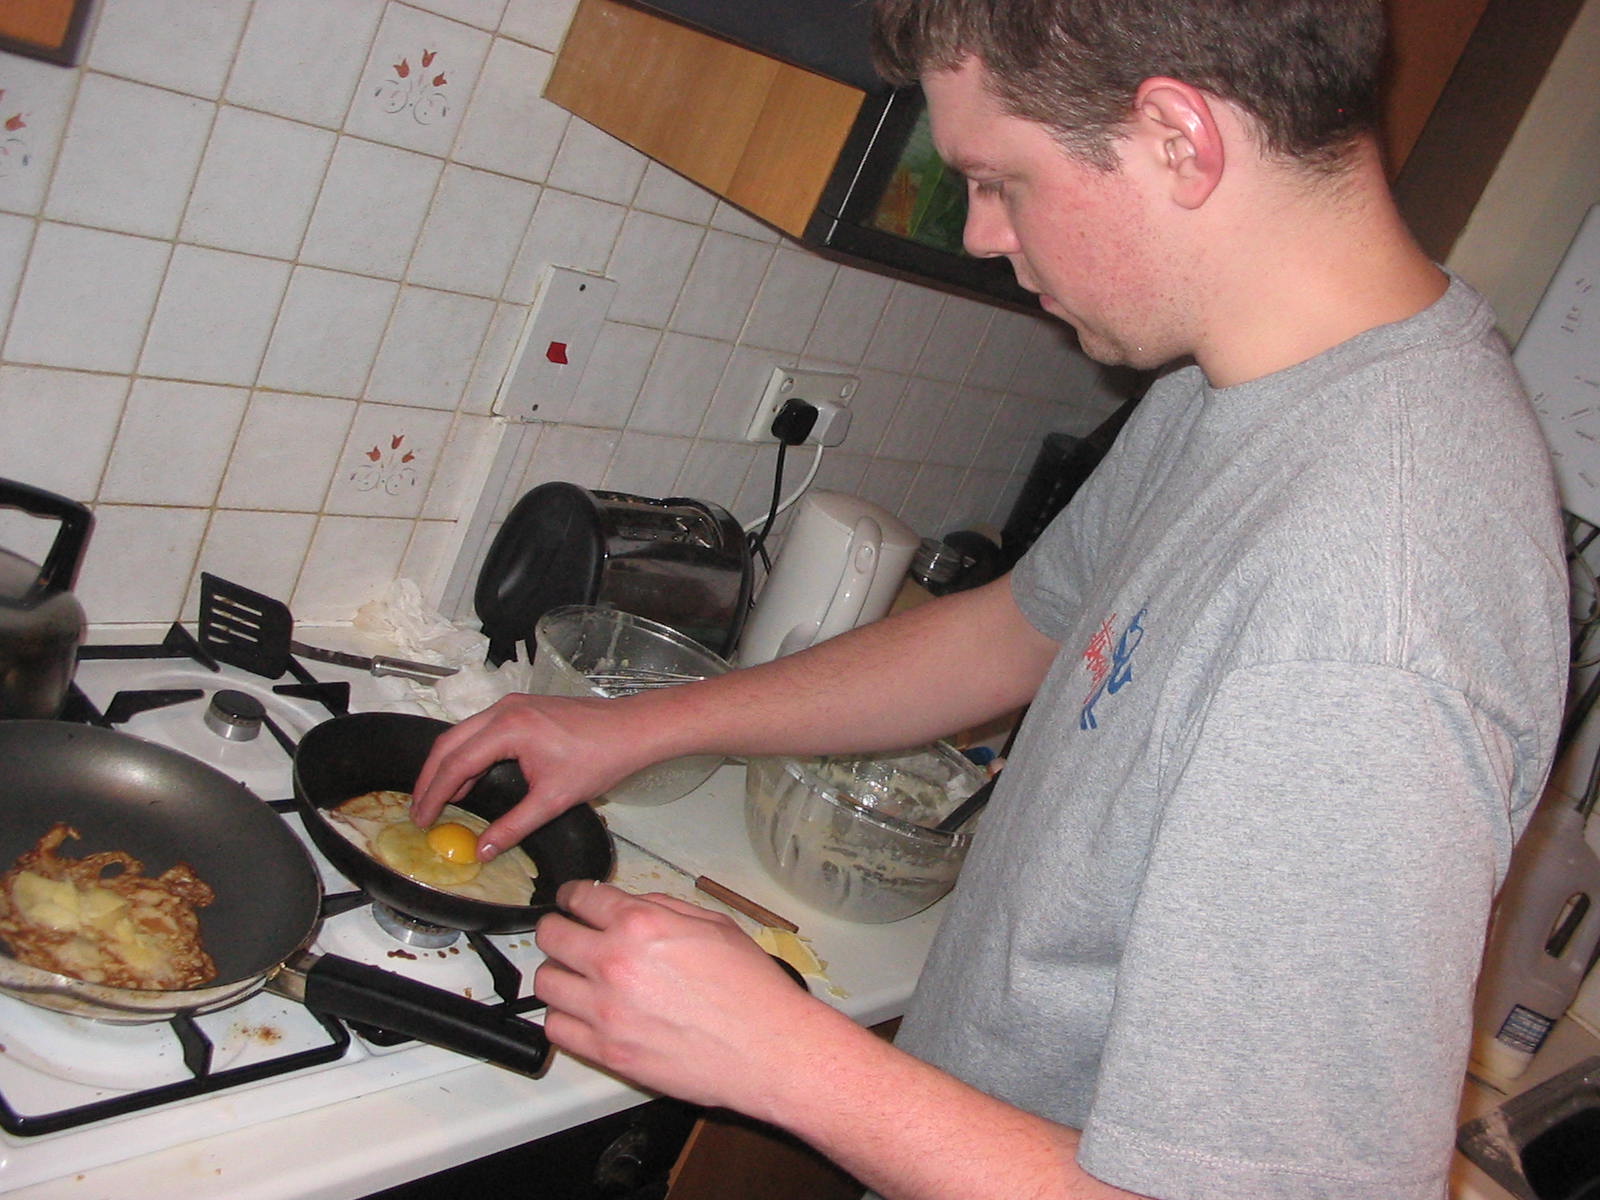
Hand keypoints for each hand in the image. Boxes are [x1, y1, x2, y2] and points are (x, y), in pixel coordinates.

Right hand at [411, 693, 656, 858]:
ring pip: (463, 734)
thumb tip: (482, 850)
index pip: (456, 763)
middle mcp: (504, 709)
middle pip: (449, 743)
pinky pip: (480, 730)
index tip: (421, 819)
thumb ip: (513, 826)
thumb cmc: (600, 758)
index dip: (434, 794)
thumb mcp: (553, 799)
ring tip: (438, 799)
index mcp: (508, 728)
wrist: (632, 729)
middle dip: (429, 777)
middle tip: (418, 810)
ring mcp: (512, 705)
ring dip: (447, 765)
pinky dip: (467, 754)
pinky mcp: (521, 708)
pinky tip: (468, 778)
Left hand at [534, 881, 834, 1113]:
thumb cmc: (751, 989)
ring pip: (546, 982)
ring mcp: (606, 1011)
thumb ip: (663, 908)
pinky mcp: (607, 1051)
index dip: (572, 895)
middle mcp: (615, 963)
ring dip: (559, 974)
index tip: (572, 901)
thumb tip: (629, 905)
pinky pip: (556, 1028)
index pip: (580, 898)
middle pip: (550, 936)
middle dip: (558, 929)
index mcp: (642, 925)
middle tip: (569, 934)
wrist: (768, 1048)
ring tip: (577, 977)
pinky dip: (563, 1017)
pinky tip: (582, 1012)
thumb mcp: (714, 925)